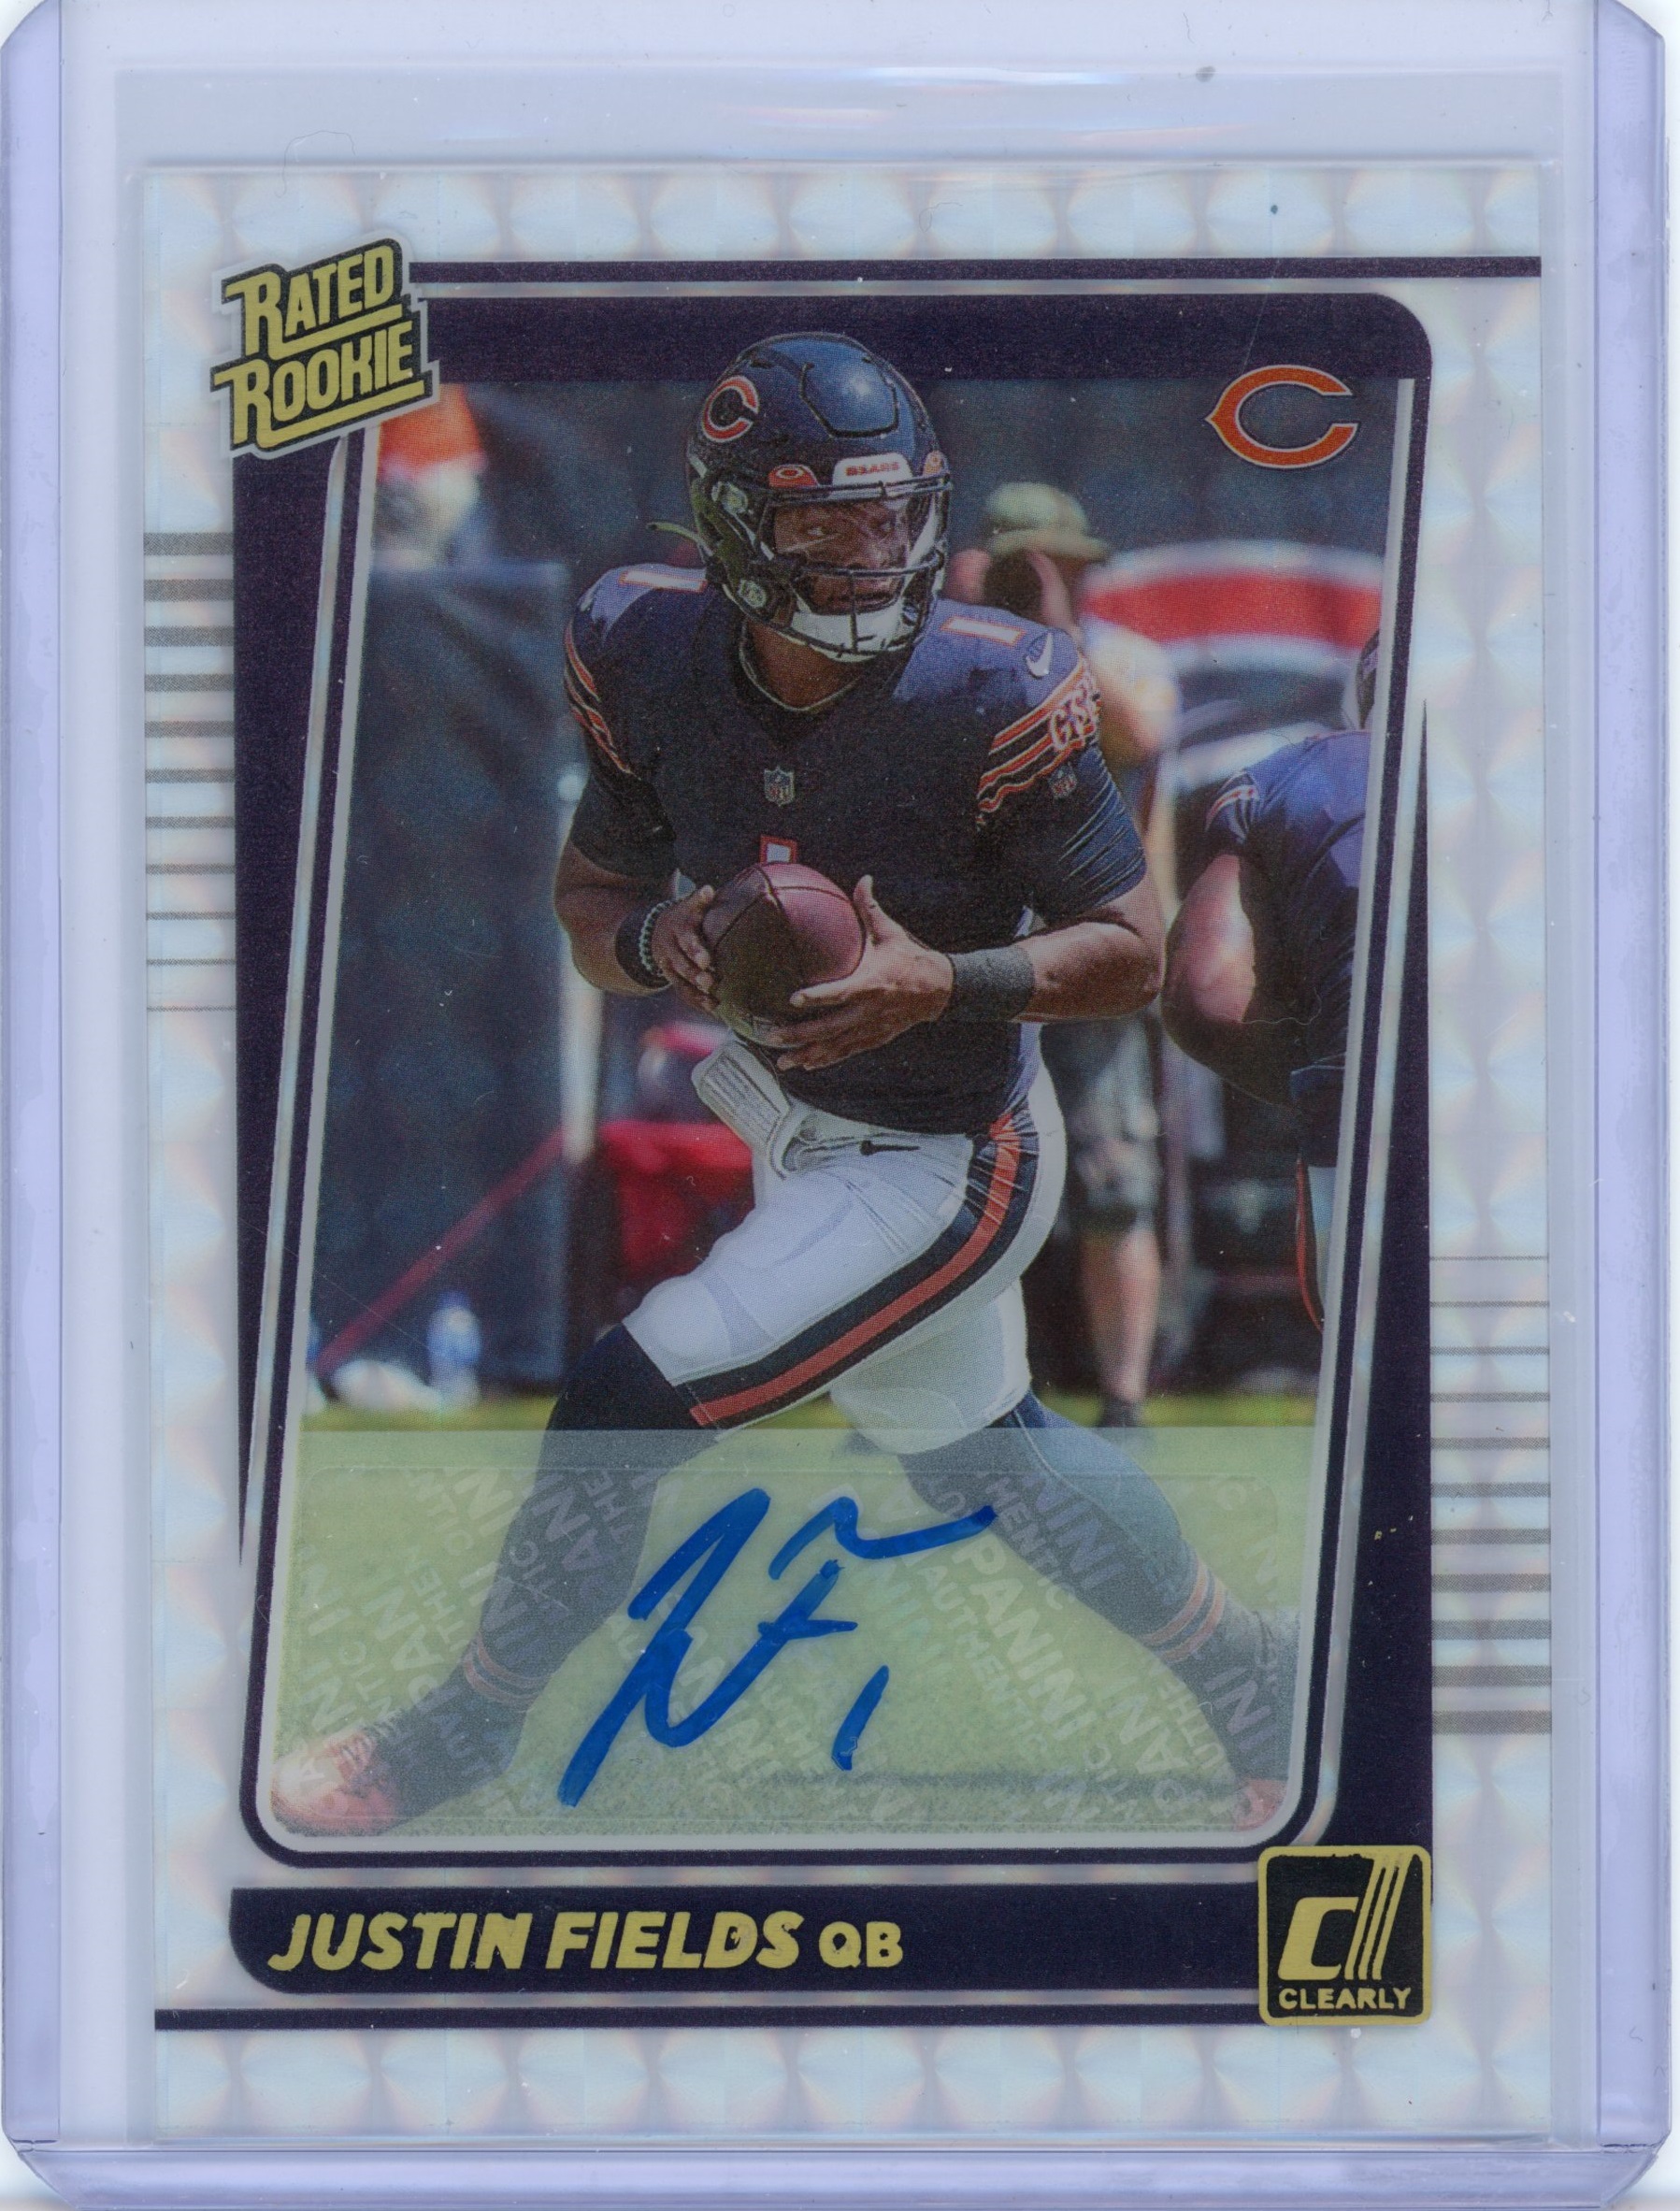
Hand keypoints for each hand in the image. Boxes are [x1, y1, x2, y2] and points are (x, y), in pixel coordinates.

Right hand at [650, 885, 717, 1013]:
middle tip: (710, 982)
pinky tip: (712, 1007)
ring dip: (696, 992)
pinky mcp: (672, 978)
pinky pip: (682, 992)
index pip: (686, 940)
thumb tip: (708, 890)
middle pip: (682, 964)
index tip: (706, 960)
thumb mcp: (687, 906)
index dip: (696, 950)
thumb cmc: (684, 917)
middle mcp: (670, 949)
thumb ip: (698, 900)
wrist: (655, 930)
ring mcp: (669, 966)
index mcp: (677, 930)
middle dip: (695, 974)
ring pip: (680, 981)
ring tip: (712, 1000)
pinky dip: (696, 1001)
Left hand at [761, 877, 952, 1070]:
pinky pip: (847, 1051)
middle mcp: (870, 1010)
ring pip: (836, 1046)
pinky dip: (827, 1059)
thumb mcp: (891, 933)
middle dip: (801, 1035)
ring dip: (808, 1054)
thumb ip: (871, 908)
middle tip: (773, 1036)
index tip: (793, 999)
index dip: (818, 997)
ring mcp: (872, 1028)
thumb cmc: (910, 958)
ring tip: (782, 1062)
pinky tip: (807, 1064)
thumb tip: (863, 879)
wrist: (940, 990)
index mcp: (872, 983)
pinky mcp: (875, 1038)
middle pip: (831, 1027)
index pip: (841, 992)